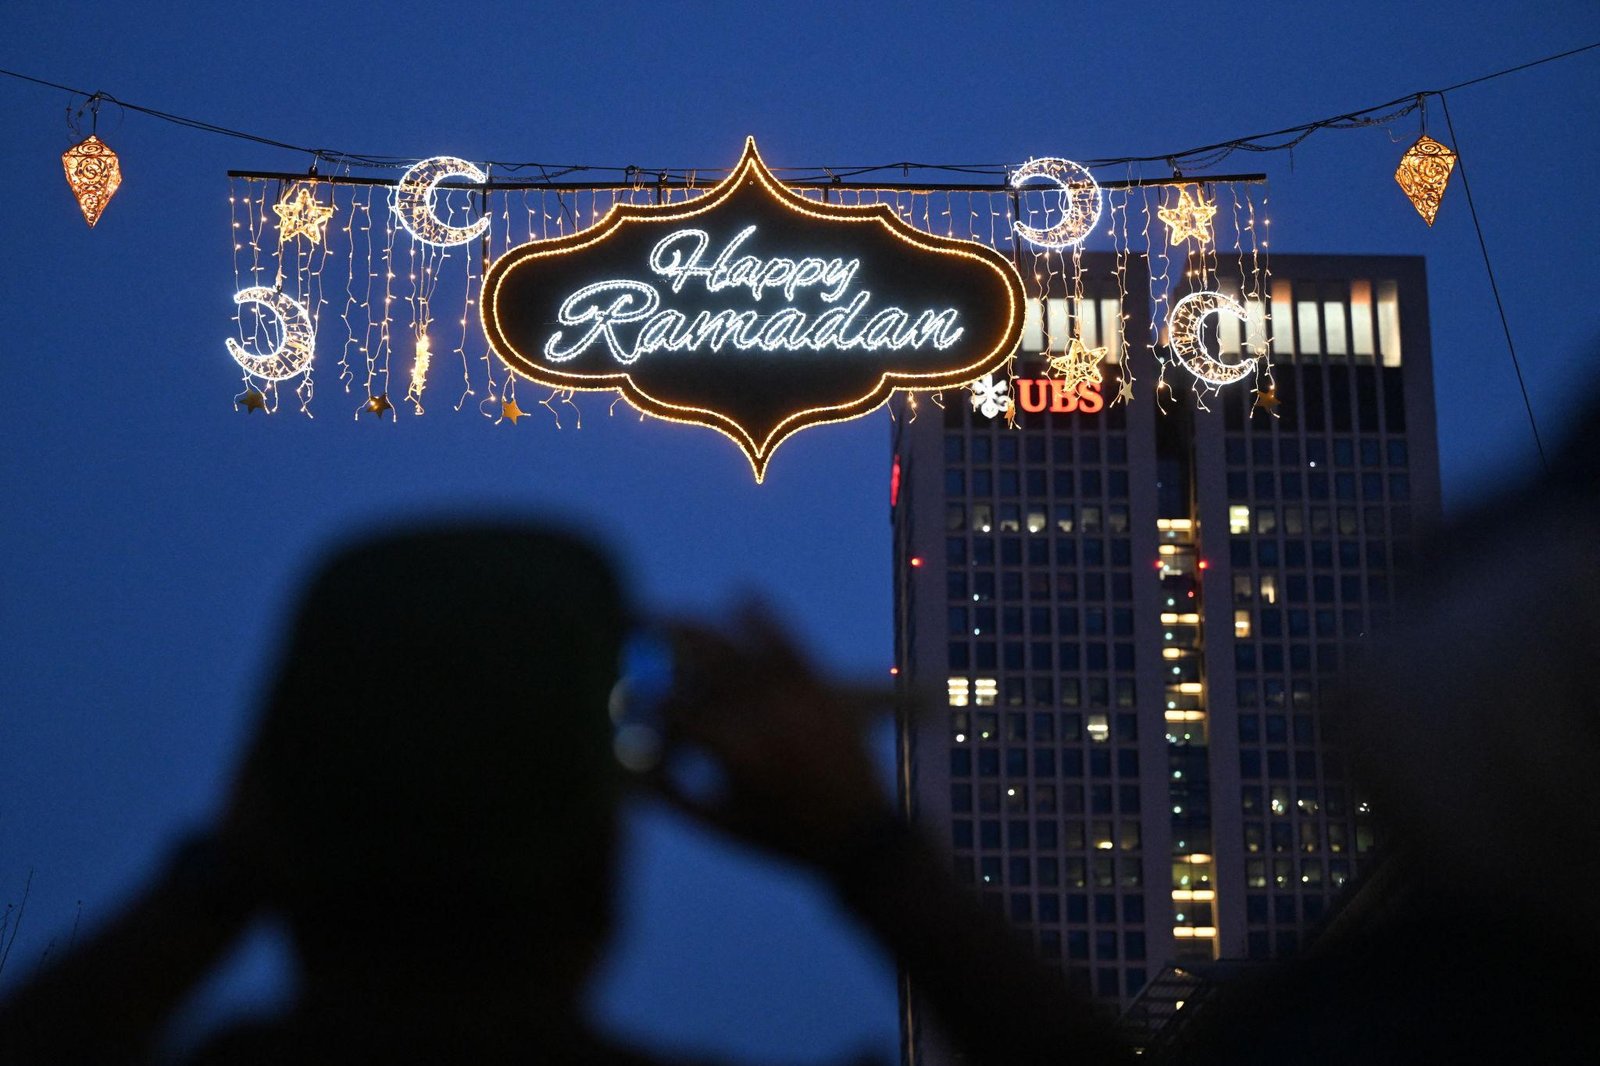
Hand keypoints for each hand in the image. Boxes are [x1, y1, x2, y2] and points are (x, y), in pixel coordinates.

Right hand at [651, 605, 893, 869]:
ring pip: (740, 648)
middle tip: (636, 627)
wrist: (861, 838)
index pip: (679, 713)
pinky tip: (741, 597)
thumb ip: (670, 797)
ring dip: (702, 627)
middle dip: (663, 645)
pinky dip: (765, 617)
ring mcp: (794, 697)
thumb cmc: (784, 839)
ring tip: (673, 614)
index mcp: (736, 753)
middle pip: (702, 666)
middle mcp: (763, 716)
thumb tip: (625, 772)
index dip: (647, 705)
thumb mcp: (719, 827)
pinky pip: (789, 642)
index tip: (628, 700)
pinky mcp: (821, 689)